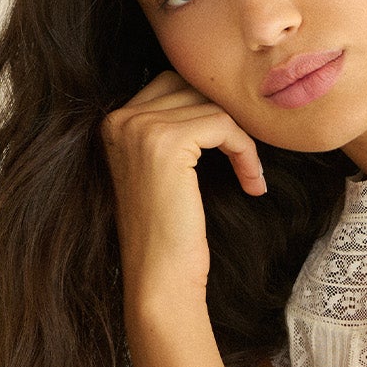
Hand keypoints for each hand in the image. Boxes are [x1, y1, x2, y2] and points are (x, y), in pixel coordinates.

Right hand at [101, 68, 266, 316]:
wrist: (159, 281)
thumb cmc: (167, 237)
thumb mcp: (164, 174)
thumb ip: (174, 132)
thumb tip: (215, 98)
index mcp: (113, 124)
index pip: (172, 86)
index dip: (209, 113)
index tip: (231, 151)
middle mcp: (120, 119)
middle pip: (191, 88)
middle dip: (226, 121)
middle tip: (247, 159)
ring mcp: (140, 128)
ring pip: (211, 106)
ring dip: (242, 140)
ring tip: (251, 176)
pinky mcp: (167, 141)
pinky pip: (224, 125)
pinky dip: (246, 152)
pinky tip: (252, 183)